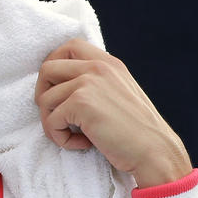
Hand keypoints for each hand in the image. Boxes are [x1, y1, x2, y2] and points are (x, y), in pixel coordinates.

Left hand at [34, 38, 191, 186]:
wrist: (155, 151)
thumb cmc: (136, 131)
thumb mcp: (119, 93)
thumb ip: (97, 83)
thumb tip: (63, 87)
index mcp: (108, 62)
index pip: (70, 47)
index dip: (54, 66)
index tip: (56, 90)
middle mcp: (97, 67)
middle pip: (47, 68)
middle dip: (42, 95)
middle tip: (57, 117)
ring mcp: (88, 83)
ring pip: (44, 99)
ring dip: (53, 124)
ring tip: (75, 137)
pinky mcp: (80, 103)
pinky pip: (51, 121)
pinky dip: (61, 138)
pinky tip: (83, 144)